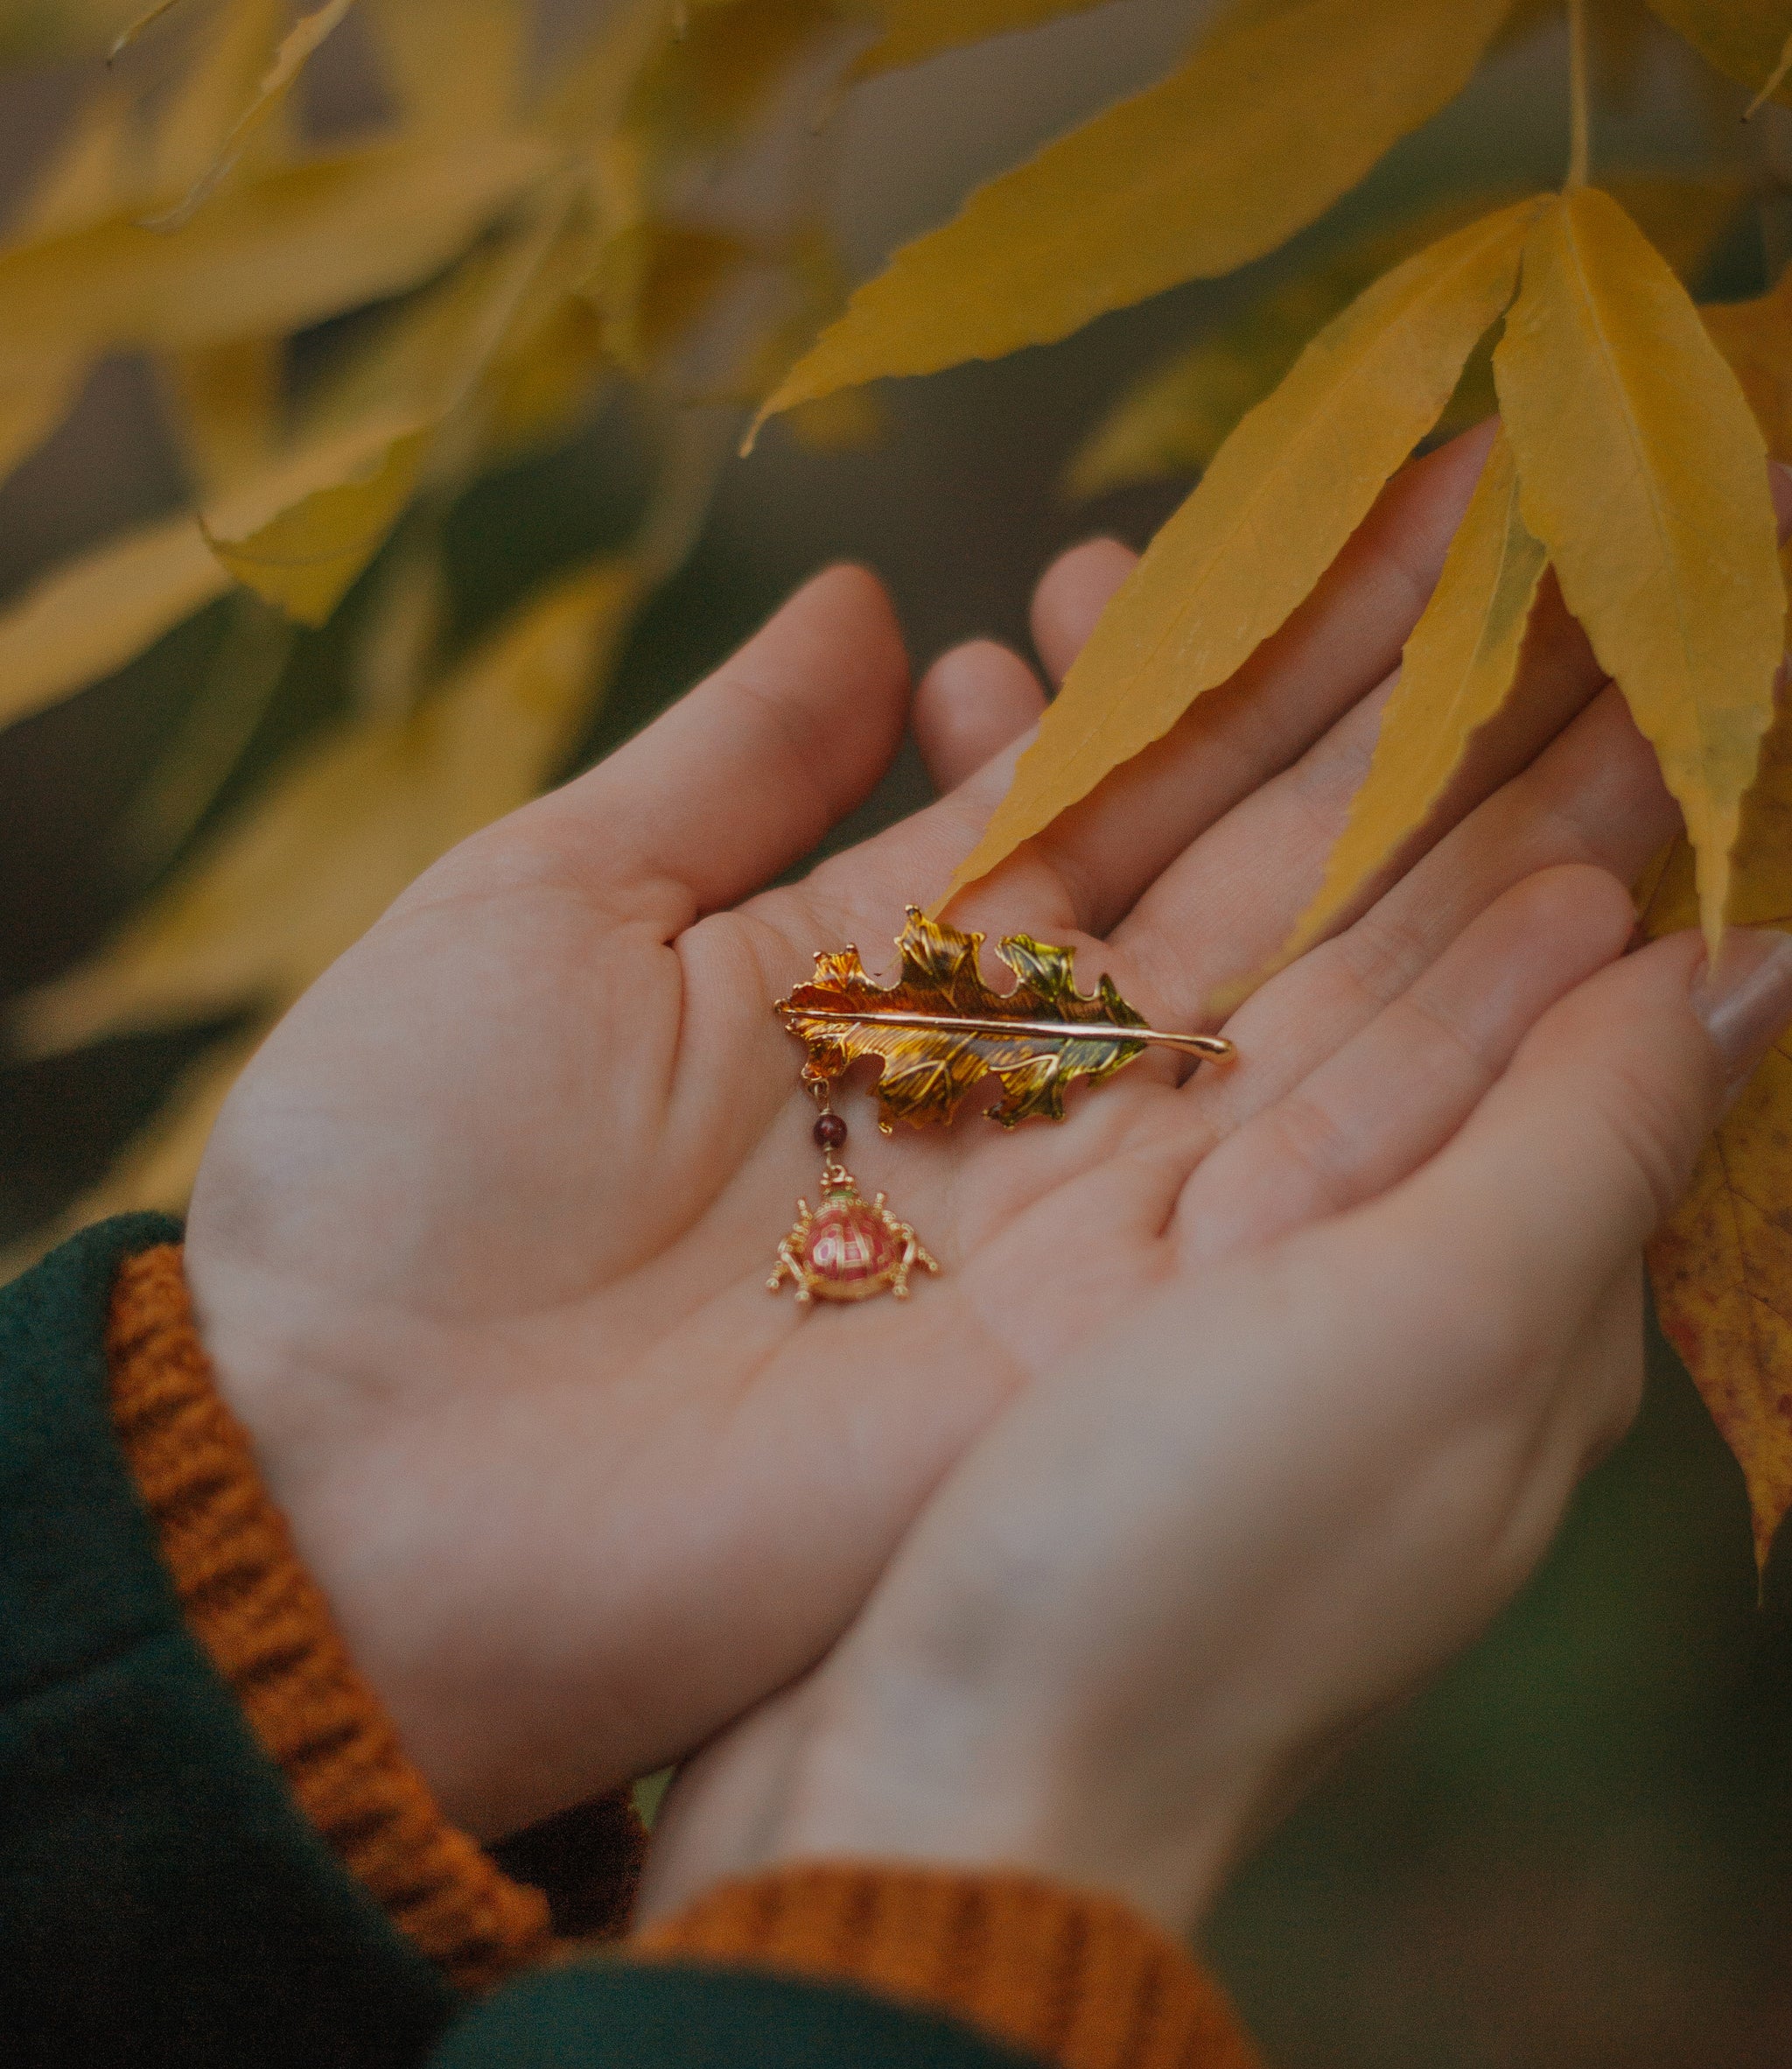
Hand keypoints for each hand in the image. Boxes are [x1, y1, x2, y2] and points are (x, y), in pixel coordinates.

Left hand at [186, 422, 1680, 1840]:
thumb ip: (725, 761)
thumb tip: (864, 601)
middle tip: (1574, 561)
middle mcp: (1004, 1081)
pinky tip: (1581, 913)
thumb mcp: (540, 914)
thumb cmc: (392, 1190)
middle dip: (1408, 721)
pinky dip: (1449, 1047)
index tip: (1389, 494)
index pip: (1111, 768)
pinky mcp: (1108, 1337)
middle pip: (1246, 873)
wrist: (347, 1486)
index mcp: (872, 960)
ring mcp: (1073, 1211)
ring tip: (1632, 702)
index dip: (1247, 634)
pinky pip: (1309, 1170)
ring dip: (1477, 859)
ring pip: (1317, 1003)